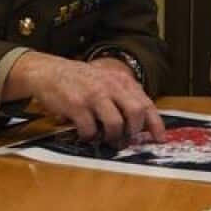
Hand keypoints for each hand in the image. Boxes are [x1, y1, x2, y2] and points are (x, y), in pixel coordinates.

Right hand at [4, 52, 165, 144]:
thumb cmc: (82, 81)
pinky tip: (86, 134)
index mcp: (122, 81)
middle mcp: (112, 86)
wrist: (50, 72)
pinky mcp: (77, 105)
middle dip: (133, 131)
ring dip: (112, 137)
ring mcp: (95, 95)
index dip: (155, 124)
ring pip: (115, 124)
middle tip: (125, 139)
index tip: (160, 139)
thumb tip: (139, 124)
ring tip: (105, 138)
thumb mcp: (107, 81)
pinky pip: (90, 129)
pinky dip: (90, 137)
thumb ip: (123, 97)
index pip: (146, 104)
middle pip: (136, 113)